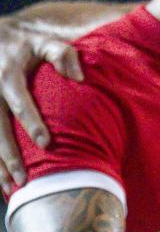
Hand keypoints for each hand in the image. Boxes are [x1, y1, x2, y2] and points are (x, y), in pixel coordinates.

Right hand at [0, 19, 82, 190]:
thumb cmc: (26, 45)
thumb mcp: (44, 43)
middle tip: (24, 180)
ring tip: (8, 189)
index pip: (20, 103)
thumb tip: (79, 78)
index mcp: (7, 75)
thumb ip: (62, 55)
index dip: (32, 124)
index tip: (46, 144)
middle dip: (9, 155)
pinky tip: (0, 181)